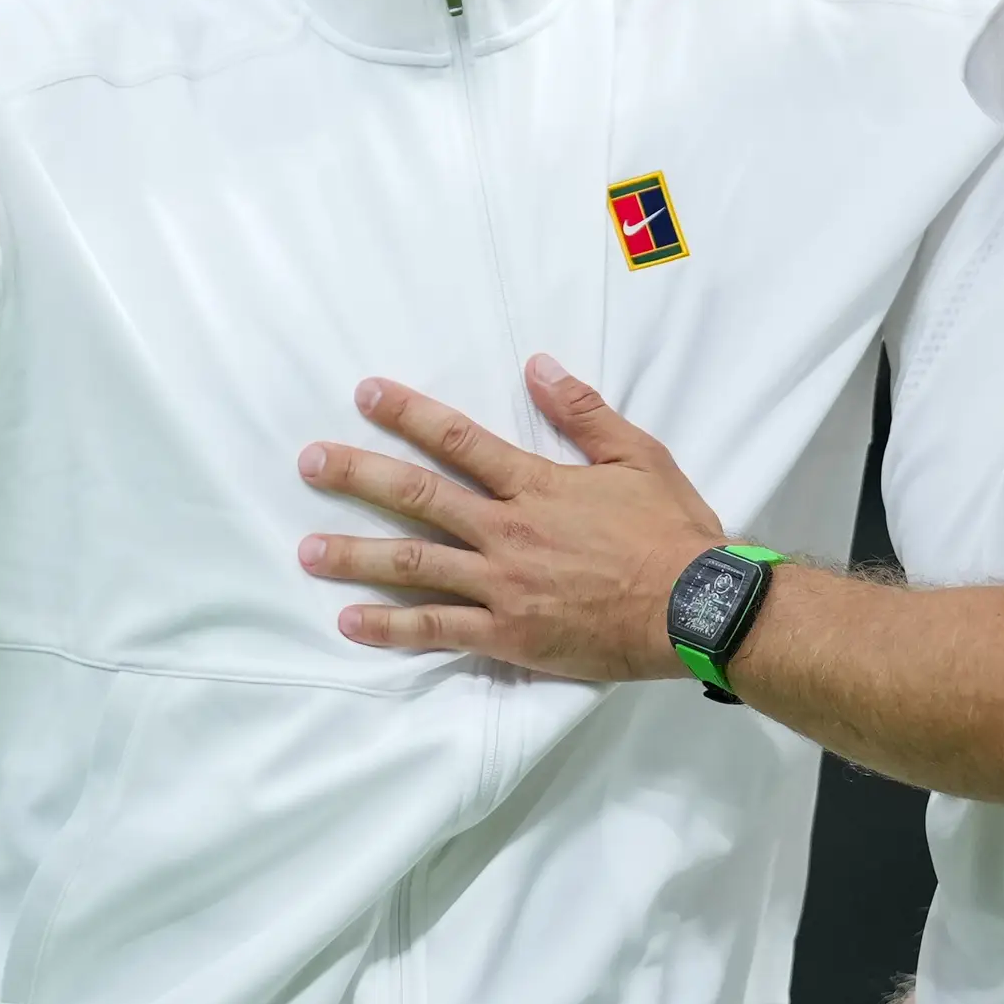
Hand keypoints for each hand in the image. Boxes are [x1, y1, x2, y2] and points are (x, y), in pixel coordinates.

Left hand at [297, 357, 726, 679]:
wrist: (696, 610)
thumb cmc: (672, 533)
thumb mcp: (639, 456)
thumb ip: (584, 412)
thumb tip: (537, 366)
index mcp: (537, 485)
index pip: (459, 440)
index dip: (408, 414)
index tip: (366, 394)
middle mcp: (508, 532)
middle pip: (419, 498)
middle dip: (358, 476)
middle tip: (309, 462)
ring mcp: (503, 587)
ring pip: (416, 567)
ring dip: (357, 556)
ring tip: (307, 551)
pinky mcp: (509, 636)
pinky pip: (440, 631)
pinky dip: (393, 628)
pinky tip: (351, 622)